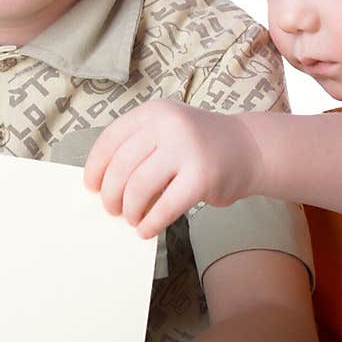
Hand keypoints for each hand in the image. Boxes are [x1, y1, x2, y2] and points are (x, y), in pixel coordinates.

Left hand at [83, 100, 261, 237]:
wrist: (249, 148)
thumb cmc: (200, 146)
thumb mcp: (168, 130)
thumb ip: (139, 147)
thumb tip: (103, 185)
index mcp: (154, 112)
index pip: (111, 139)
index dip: (96, 167)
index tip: (91, 187)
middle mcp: (169, 125)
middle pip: (121, 166)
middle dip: (111, 194)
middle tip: (112, 210)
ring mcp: (186, 149)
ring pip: (139, 187)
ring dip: (130, 210)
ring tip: (132, 219)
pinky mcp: (202, 176)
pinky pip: (165, 206)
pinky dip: (151, 223)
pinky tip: (147, 230)